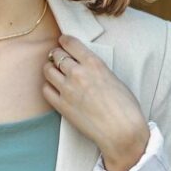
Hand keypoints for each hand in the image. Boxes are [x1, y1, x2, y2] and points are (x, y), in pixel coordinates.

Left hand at [43, 35, 149, 170]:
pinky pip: (46, 90)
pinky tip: (53, 87)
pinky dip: (48, 86)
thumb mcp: (114, 78)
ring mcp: (67, 90)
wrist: (121, 130)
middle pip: (56, 55)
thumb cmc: (125, 107)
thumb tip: (86, 68)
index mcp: (94, 64)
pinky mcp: (61, 106)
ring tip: (54, 71)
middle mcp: (78, 73)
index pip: (71, 43)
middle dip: (56, 54)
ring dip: (50, 68)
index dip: (64, 40)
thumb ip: (97, 70)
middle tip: (57, 57)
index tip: (62, 41)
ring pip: (47, 70)